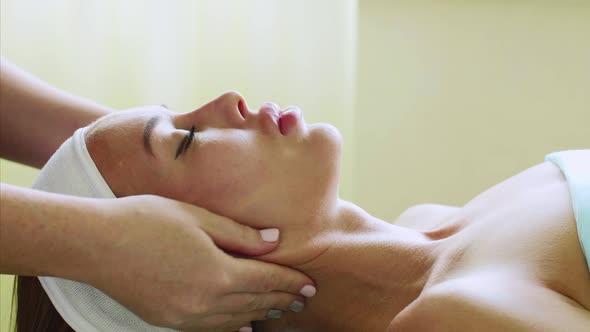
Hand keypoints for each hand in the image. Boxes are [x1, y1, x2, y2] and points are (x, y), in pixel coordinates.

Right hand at [81, 195, 314, 331]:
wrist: (96, 244)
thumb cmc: (146, 220)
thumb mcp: (198, 217)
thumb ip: (240, 234)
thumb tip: (274, 240)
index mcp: (217, 272)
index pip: (266, 280)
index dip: (290, 282)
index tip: (310, 285)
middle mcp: (205, 301)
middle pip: (254, 303)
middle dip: (282, 300)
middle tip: (304, 300)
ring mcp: (185, 316)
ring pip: (235, 320)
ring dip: (261, 314)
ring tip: (280, 311)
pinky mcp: (167, 320)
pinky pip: (210, 329)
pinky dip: (232, 327)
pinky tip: (242, 326)